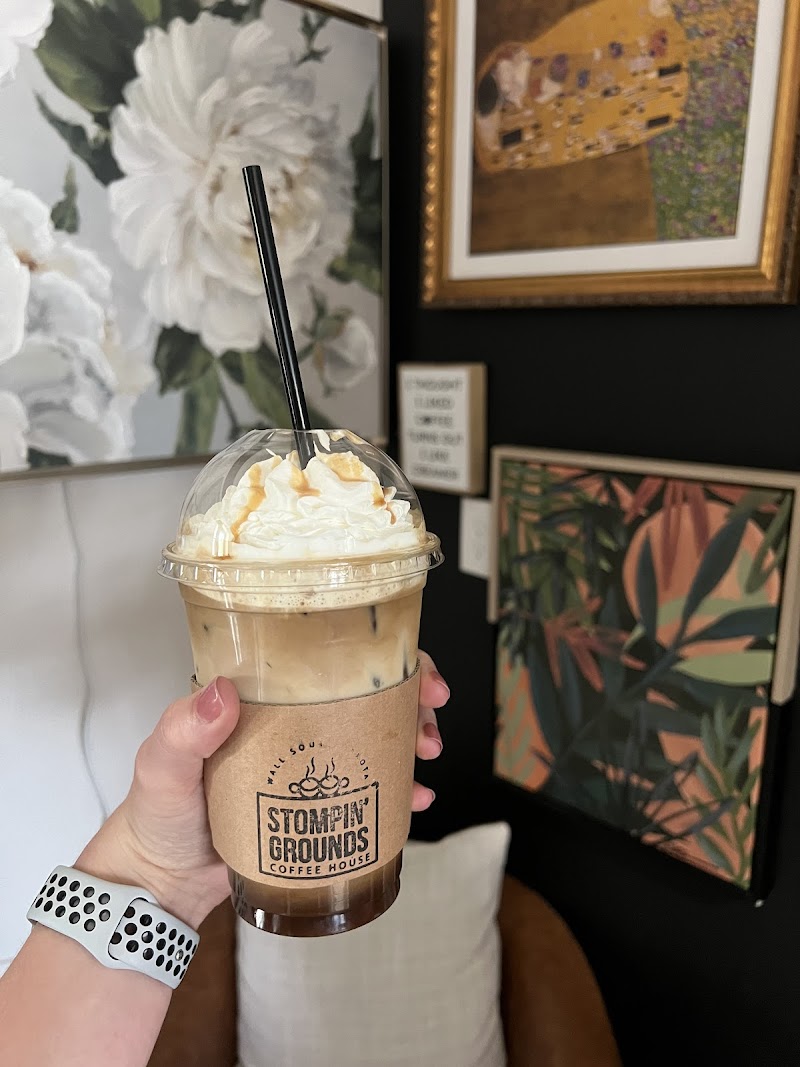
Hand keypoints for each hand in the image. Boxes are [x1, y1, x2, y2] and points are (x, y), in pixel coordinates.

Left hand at [76, 654, 449, 928]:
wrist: (161, 881)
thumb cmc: (156, 813)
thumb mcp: (162, 765)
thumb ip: (183, 731)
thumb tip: (222, 693)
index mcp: (258, 695)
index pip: (323, 657)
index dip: (378, 655)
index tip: (412, 670)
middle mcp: (290, 720)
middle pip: (364, 693)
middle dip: (409, 698)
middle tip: (429, 720)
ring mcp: (308, 761)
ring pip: (375, 735)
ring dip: (411, 738)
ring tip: (427, 756)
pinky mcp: (317, 804)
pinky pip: (369, 788)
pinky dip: (399, 791)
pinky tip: (417, 800)